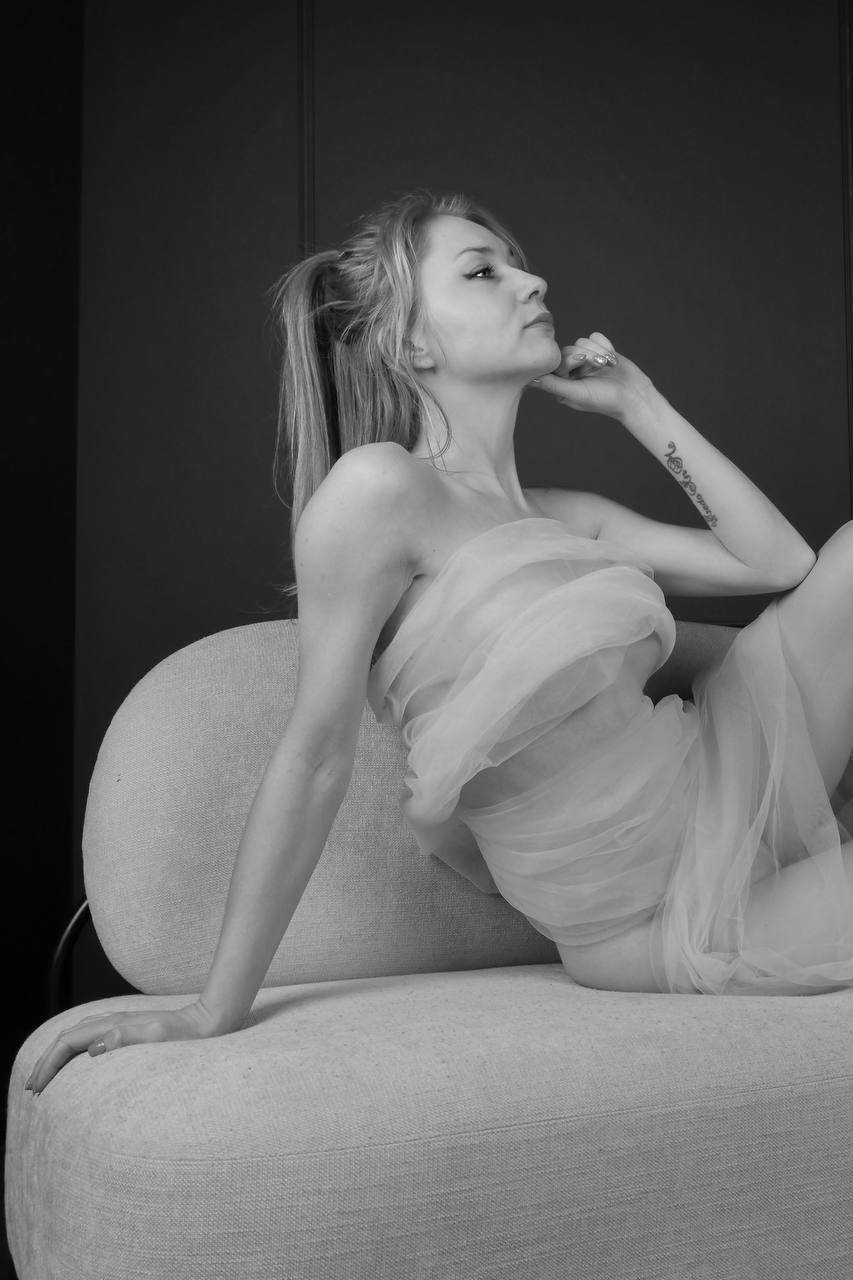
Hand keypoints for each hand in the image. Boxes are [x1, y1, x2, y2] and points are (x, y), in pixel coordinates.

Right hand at [24, 1000, 225, 1094]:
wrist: (209, 1023)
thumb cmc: (186, 1035)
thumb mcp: (157, 1038)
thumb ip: (125, 1038)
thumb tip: (94, 1047)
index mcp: (114, 1025)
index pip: (68, 1042)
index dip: (49, 1064)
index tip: (36, 1088)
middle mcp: (114, 1021)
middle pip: (68, 1037)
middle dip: (47, 1061)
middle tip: (32, 1087)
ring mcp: (121, 1023)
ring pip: (78, 1035)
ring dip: (59, 1054)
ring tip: (47, 1075)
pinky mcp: (130, 1028)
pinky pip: (92, 1035)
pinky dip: (76, 1047)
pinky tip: (79, 1057)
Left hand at [529, 331, 654, 419]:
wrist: (634, 395)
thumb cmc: (603, 399)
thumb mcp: (576, 394)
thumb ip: (552, 385)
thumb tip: (530, 379)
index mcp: (562, 383)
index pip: (555, 361)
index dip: (568, 361)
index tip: (581, 368)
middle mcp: (572, 371)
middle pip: (569, 348)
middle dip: (587, 357)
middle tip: (598, 370)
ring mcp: (586, 360)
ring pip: (582, 341)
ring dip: (598, 353)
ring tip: (607, 367)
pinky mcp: (600, 350)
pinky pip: (595, 336)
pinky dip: (605, 346)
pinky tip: (612, 361)